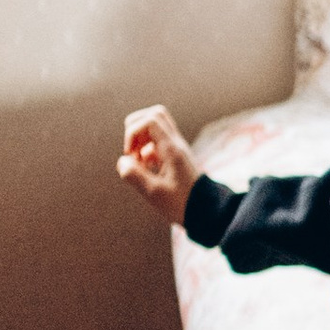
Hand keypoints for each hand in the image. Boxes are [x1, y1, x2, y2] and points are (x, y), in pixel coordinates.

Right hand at [116, 105, 199, 223]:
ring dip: (140, 141)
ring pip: (155, 128)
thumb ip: (135, 176)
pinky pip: (158, 143)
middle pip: (154, 115)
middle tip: (132, 151)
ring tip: (138, 162)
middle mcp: (176, 144)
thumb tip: (122, 161)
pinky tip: (146, 169)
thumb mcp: (155, 193)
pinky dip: (146, 151)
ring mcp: (177, 150)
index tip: (130, 154)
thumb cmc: (182, 205)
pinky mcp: (175, 158)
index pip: (150, 120)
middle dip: (135, 130)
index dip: (133, 132)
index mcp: (172, 149)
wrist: (207, 213)